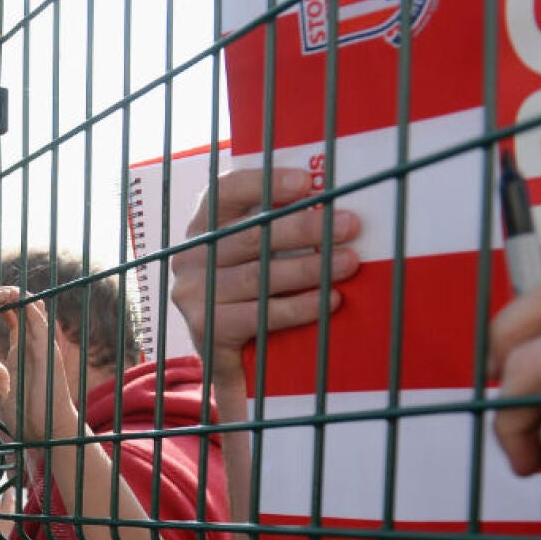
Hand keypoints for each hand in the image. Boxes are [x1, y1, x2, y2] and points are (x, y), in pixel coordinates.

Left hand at [0, 287, 76, 440]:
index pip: (14, 316)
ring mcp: (42, 346)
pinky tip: (11, 302)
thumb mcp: (4, 393)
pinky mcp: (47, 352)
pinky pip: (40, 322)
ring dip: (13, 296)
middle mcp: (33, 344)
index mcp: (21, 350)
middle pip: (24, 305)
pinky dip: (27, 307)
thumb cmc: (28, 416)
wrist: (46, 432)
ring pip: (33, 307)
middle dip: (4, 294)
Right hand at [168, 168, 359, 379]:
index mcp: (203, 226)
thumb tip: (331, 200)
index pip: (226, 191)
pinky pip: (259, 314)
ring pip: (257, 276)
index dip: (265, 183)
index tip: (306, 182)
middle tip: (349, 226)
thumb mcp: (254, 253)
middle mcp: (191, 256)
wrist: (230, 357)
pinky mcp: (206, 327)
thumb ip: (277, 225)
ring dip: (308, 268)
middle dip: (304, 228)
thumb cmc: (252, 293)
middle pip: (249, 236)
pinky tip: (329, 300)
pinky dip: (298, 307)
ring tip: (348, 263)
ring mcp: (194, 293)